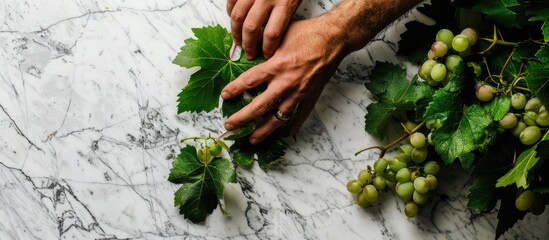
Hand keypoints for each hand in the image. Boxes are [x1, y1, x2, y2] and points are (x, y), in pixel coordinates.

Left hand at [221, 17, 347, 143]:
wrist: (334, 38)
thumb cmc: (308, 33)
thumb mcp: (280, 34)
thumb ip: (264, 45)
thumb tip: (248, 50)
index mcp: (276, 65)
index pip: (249, 81)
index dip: (234, 89)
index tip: (224, 96)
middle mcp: (286, 82)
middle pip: (259, 106)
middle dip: (242, 118)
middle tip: (230, 126)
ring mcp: (299, 92)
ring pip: (278, 117)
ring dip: (264, 130)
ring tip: (253, 139)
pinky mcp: (311, 96)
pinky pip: (301, 116)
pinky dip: (293, 126)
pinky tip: (285, 134)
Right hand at [226, 0, 301, 58]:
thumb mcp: (295, 1)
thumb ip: (284, 16)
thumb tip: (270, 37)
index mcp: (284, 3)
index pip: (272, 34)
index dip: (267, 48)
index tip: (266, 54)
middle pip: (251, 28)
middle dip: (248, 45)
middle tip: (249, 53)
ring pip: (238, 17)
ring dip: (236, 33)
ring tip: (239, 42)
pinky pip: (232, 3)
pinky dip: (231, 13)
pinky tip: (235, 21)